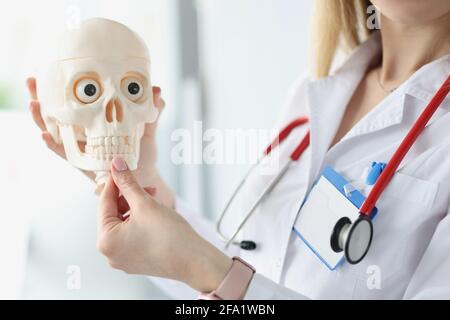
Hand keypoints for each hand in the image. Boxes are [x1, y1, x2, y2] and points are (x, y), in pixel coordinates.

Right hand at [26, 77, 173, 206]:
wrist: (146, 178)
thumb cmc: (143, 155)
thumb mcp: (146, 129)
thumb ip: (152, 112)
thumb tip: (157, 91)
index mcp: (98, 123)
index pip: (76, 103)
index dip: (62, 89)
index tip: (52, 70)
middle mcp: (86, 135)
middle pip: (59, 114)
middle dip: (44, 97)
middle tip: (33, 81)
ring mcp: (83, 148)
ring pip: (56, 132)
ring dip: (41, 118)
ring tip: (33, 103)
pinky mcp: (83, 163)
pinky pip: (64, 154)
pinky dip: (53, 145)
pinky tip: (45, 135)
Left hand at [97, 156, 231, 292]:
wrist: (194, 261)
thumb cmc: (170, 236)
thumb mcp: (145, 203)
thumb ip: (128, 183)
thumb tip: (116, 165)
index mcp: (105, 241)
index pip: (104, 203)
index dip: (114, 182)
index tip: (119, 167)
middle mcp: (110, 254)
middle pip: (113, 214)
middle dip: (128, 197)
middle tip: (145, 185)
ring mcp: (124, 259)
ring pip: (124, 224)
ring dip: (136, 208)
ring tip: (154, 199)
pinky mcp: (137, 260)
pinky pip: (132, 235)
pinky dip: (140, 222)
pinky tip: (155, 214)